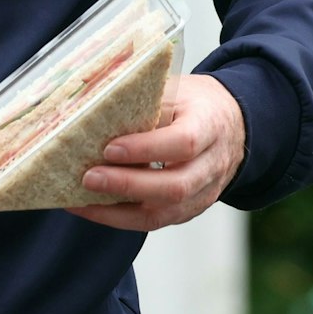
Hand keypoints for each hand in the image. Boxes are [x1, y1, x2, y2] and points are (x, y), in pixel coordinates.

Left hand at [64, 74, 246, 231]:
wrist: (231, 125)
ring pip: (164, 213)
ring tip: (81, 200)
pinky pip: (155, 221)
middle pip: (175, 187)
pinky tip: (92, 208)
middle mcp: (212, 165)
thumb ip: (145, 105)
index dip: (147, 148)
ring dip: (117, 211)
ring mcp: (204, 193)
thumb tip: (95, 117)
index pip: (184, 143)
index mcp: (210, 125)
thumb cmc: (195, 104)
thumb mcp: (176, 91)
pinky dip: (120, 218)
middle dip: (127, 186)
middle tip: (88, 178)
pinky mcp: (190, 210)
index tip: (110, 148)